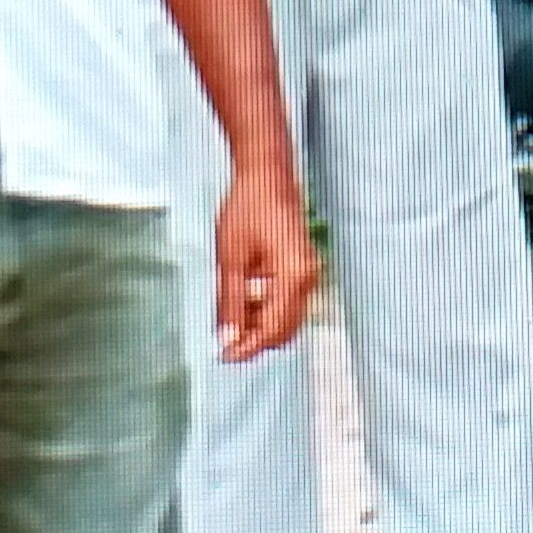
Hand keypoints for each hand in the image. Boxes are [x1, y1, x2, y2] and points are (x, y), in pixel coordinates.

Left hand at [209, 166, 321, 362]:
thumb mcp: (231, 259)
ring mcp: (308, 274)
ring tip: (229, 322)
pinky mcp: (303, 268)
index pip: (273, 329)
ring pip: (287, 318)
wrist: (267, 175)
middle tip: (224, 344)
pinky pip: (288, 302)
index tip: (224, 357)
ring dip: (260, 326)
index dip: (248, 347)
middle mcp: (308, 279)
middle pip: (285, 330)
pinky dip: (267, 310)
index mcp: (293, 277)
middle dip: (256, 341)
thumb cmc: (248, 209)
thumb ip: (231, 303)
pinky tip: (244, 304)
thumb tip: (228, 340)